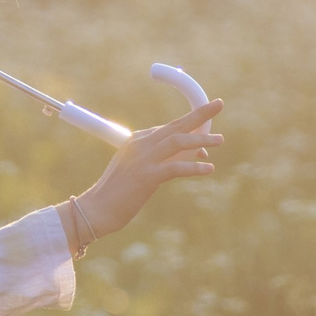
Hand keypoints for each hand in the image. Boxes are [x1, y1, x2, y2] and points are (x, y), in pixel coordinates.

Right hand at [74, 98, 224, 239]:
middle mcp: (140, 145)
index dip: (191, 126)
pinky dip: (193, 167)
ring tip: (220, 140)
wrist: (96, 210)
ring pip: (177, 141)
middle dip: (199, 114)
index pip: (168, 127)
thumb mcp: (140, 173)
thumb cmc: (118, 195)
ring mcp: (143, 160)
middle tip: (219, 104)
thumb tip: (194, 155)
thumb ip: (163, 163)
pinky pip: (175, 168)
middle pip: (175, 125)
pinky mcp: (146, 177)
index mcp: (136, 141)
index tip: (207, 128)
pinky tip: (208, 168)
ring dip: (201, 139)